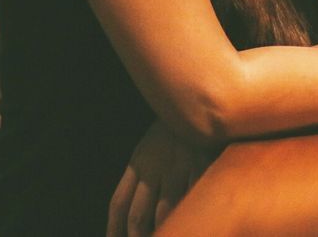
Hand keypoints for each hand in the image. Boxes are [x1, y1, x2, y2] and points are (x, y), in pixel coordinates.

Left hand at [107, 119, 218, 236]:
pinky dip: (190, 212)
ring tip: (172, 232)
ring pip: (165, 211)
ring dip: (165, 229)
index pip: (119, 203)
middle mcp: (154, 167)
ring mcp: (179, 166)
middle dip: (138, 236)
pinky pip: (192, 197)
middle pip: (138, 214)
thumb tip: (138, 210)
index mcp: (138, 161)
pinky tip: (192, 219)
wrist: (200, 95)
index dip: (114, 229)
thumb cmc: (176, 127)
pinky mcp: (203, 163)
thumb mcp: (152, 145)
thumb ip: (143, 172)